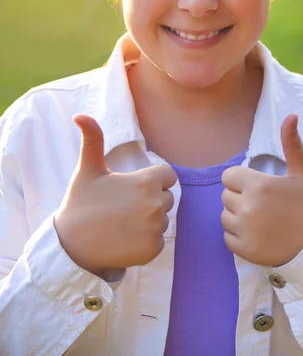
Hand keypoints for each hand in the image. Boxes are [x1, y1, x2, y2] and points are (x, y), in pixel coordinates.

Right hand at [54, 114, 176, 275]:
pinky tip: (125, 239)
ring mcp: (155, 229)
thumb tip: (80, 114)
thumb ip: (92, 139)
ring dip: (149, 221)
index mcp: (146, 182)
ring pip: (162, 219)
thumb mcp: (88, 169)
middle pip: (166, 197)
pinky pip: (158, 241)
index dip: (154, 179)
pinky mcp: (152, 250)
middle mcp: (155, 205)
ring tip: (122, 222)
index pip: (168, 175)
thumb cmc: (80, 203)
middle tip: (124, 206)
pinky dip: (146, 241)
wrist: (70, 246)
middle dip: (151, 199)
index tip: (133, 187)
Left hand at [221, 114, 302, 266]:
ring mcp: (245, 231)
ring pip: (225, 217)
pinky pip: (228, 238)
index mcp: (258, 186)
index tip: (259, 186)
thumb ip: (292, 143)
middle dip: (240, 197)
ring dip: (238, 217)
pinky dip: (239, 236)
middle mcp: (247, 208)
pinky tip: (259, 234)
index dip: (242, 179)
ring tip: (262, 219)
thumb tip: (291, 114)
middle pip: (226, 196)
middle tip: (264, 204)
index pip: (228, 176)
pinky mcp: (245, 251)